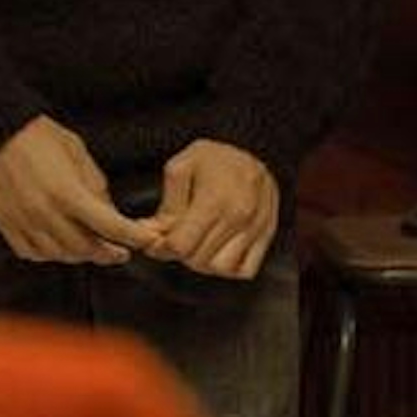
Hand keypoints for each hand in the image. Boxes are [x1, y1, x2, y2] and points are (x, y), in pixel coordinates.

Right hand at [0, 115, 159, 265]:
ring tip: (90, 247)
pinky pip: (32, 253)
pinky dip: (50, 253)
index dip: (132, 237)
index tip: (146, 242)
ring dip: (79, 255)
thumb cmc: (37, 137)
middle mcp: (46, 213)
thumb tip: (108, 212)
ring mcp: (24, 223)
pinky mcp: (6, 226)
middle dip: (106, 253)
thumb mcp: (76, 152)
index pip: (109, 225)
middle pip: (85, 248)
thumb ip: (95, 185)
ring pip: (59, 255)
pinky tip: (58, 244)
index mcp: (68, 192)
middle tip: (119, 252)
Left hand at [153, 138, 281, 278]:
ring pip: (220, 269)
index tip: (158, 238)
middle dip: (181, 253)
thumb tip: (149, 235)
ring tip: (199, 242)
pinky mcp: (266, 235)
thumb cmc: (214, 157)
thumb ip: (166, 204)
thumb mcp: (182, 166)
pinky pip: (244, 270)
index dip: (162, 246)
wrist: (257, 146)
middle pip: (197, 260)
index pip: (180, 245)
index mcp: (214, 199)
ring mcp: (255, 228)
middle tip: (177, 236)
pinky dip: (228, 267)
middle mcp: (238, 217)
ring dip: (204, 261)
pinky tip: (219, 248)